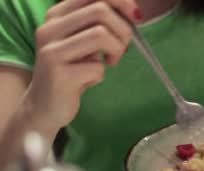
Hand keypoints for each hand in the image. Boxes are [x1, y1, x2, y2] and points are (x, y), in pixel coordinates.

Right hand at [26, 0, 137, 130]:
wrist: (45, 105)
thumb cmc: (72, 70)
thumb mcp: (84, 41)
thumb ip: (100, 24)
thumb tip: (133, 12)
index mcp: (57, 15)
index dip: (121, 2)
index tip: (135, 17)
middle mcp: (50, 28)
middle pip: (100, 10)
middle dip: (123, 29)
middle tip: (123, 47)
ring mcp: (51, 51)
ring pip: (101, 35)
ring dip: (117, 50)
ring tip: (111, 61)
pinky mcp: (59, 74)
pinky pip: (97, 67)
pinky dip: (101, 74)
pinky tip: (90, 80)